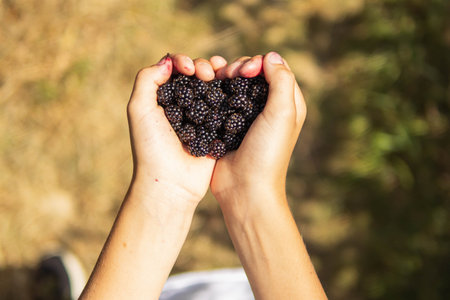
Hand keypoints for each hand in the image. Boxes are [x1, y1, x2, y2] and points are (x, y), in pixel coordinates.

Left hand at [127, 54, 226, 204]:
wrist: (171, 183)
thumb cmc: (151, 147)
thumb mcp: (139, 109)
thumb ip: (147, 80)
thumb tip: (168, 61)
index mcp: (164, 99)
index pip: (175, 70)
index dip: (183, 62)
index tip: (189, 69)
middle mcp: (184, 106)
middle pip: (197, 75)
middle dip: (203, 66)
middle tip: (207, 73)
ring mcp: (203, 118)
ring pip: (214, 88)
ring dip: (220, 75)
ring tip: (225, 72)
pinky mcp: (218, 130)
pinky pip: (228, 107)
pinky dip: (232, 93)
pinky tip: (237, 86)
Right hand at [211, 52, 306, 205]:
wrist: (244, 188)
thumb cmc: (267, 153)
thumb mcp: (282, 114)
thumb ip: (281, 81)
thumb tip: (270, 55)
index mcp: (287, 104)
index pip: (275, 68)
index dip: (259, 62)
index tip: (245, 71)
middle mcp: (268, 108)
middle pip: (253, 74)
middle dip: (239, 67)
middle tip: (228, 74)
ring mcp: (246, 117)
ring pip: (235, 85)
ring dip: (224, 76)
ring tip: (214, 77)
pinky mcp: (227, 125)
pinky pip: (221, 100)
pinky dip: (214, 90)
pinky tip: (205, 87)